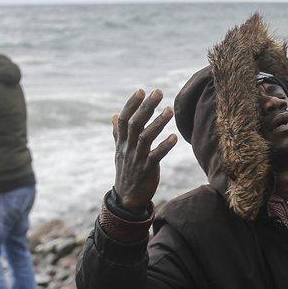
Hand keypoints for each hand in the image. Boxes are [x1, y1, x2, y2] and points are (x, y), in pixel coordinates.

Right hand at [112, 89, 177, 213]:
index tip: (141, 90)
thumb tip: (113, 115)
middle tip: (158, 92)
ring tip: (169, 110)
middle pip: (135, 123)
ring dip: (158, 123)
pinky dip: (165, 146)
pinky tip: (174, 137)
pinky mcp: (147, 170)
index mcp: (122, 142)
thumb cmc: (126, 170)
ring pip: (145, 137)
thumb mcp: (119, 150)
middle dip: (146, 107)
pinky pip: (156, 156)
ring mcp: (137, 158)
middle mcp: (128, 148)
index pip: (124, 119)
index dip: (131, 104)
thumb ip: (118, 132)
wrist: (127, 198)